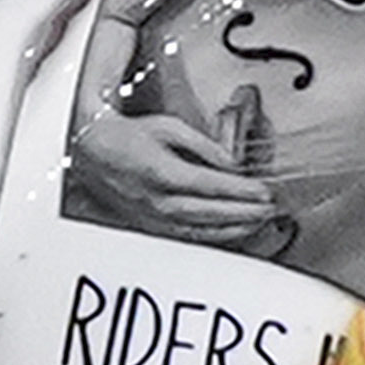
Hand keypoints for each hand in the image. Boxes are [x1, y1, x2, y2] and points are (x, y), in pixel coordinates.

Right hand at [73, 103, 294, 255]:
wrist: (93, 153)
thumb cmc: (129, 138)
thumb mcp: (168, 128)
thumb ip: (204, 146)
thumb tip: (232, 163)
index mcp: (164, 174)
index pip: (214, 187)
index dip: (243, 191)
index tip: (265, 191)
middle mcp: (161, 201)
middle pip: (214, 213)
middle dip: (247, 212)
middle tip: (272, 209)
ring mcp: (157, 218)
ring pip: (205, 230)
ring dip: (237, 227)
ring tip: (261, 221)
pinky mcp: (155, 226)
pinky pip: (193, 236)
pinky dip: (218, 235)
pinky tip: (235, 231)